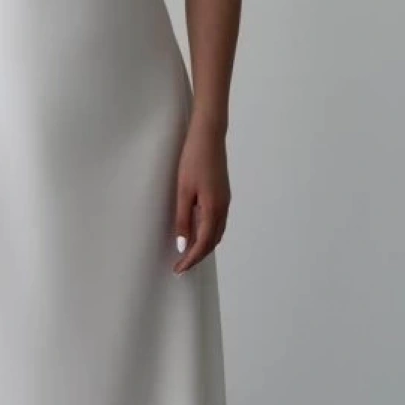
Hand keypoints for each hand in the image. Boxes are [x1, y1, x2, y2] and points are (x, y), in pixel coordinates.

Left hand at [173, 122, 229, 273]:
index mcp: (214, 209)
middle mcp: (223, 208)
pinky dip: (208, 234)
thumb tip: (182, 245)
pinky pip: (218, 222)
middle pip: (212, 242)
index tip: (178, 270)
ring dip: (204, 246)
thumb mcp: (183, 191)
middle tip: (181, 266)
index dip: (191, 259)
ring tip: (187, 254)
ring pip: (217, 233)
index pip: (203, 244)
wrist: (209, 135)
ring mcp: (225, 201)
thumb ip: (183, 219)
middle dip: (198, 256)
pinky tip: (197, 233)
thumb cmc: (193, 160)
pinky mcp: (223, 194)